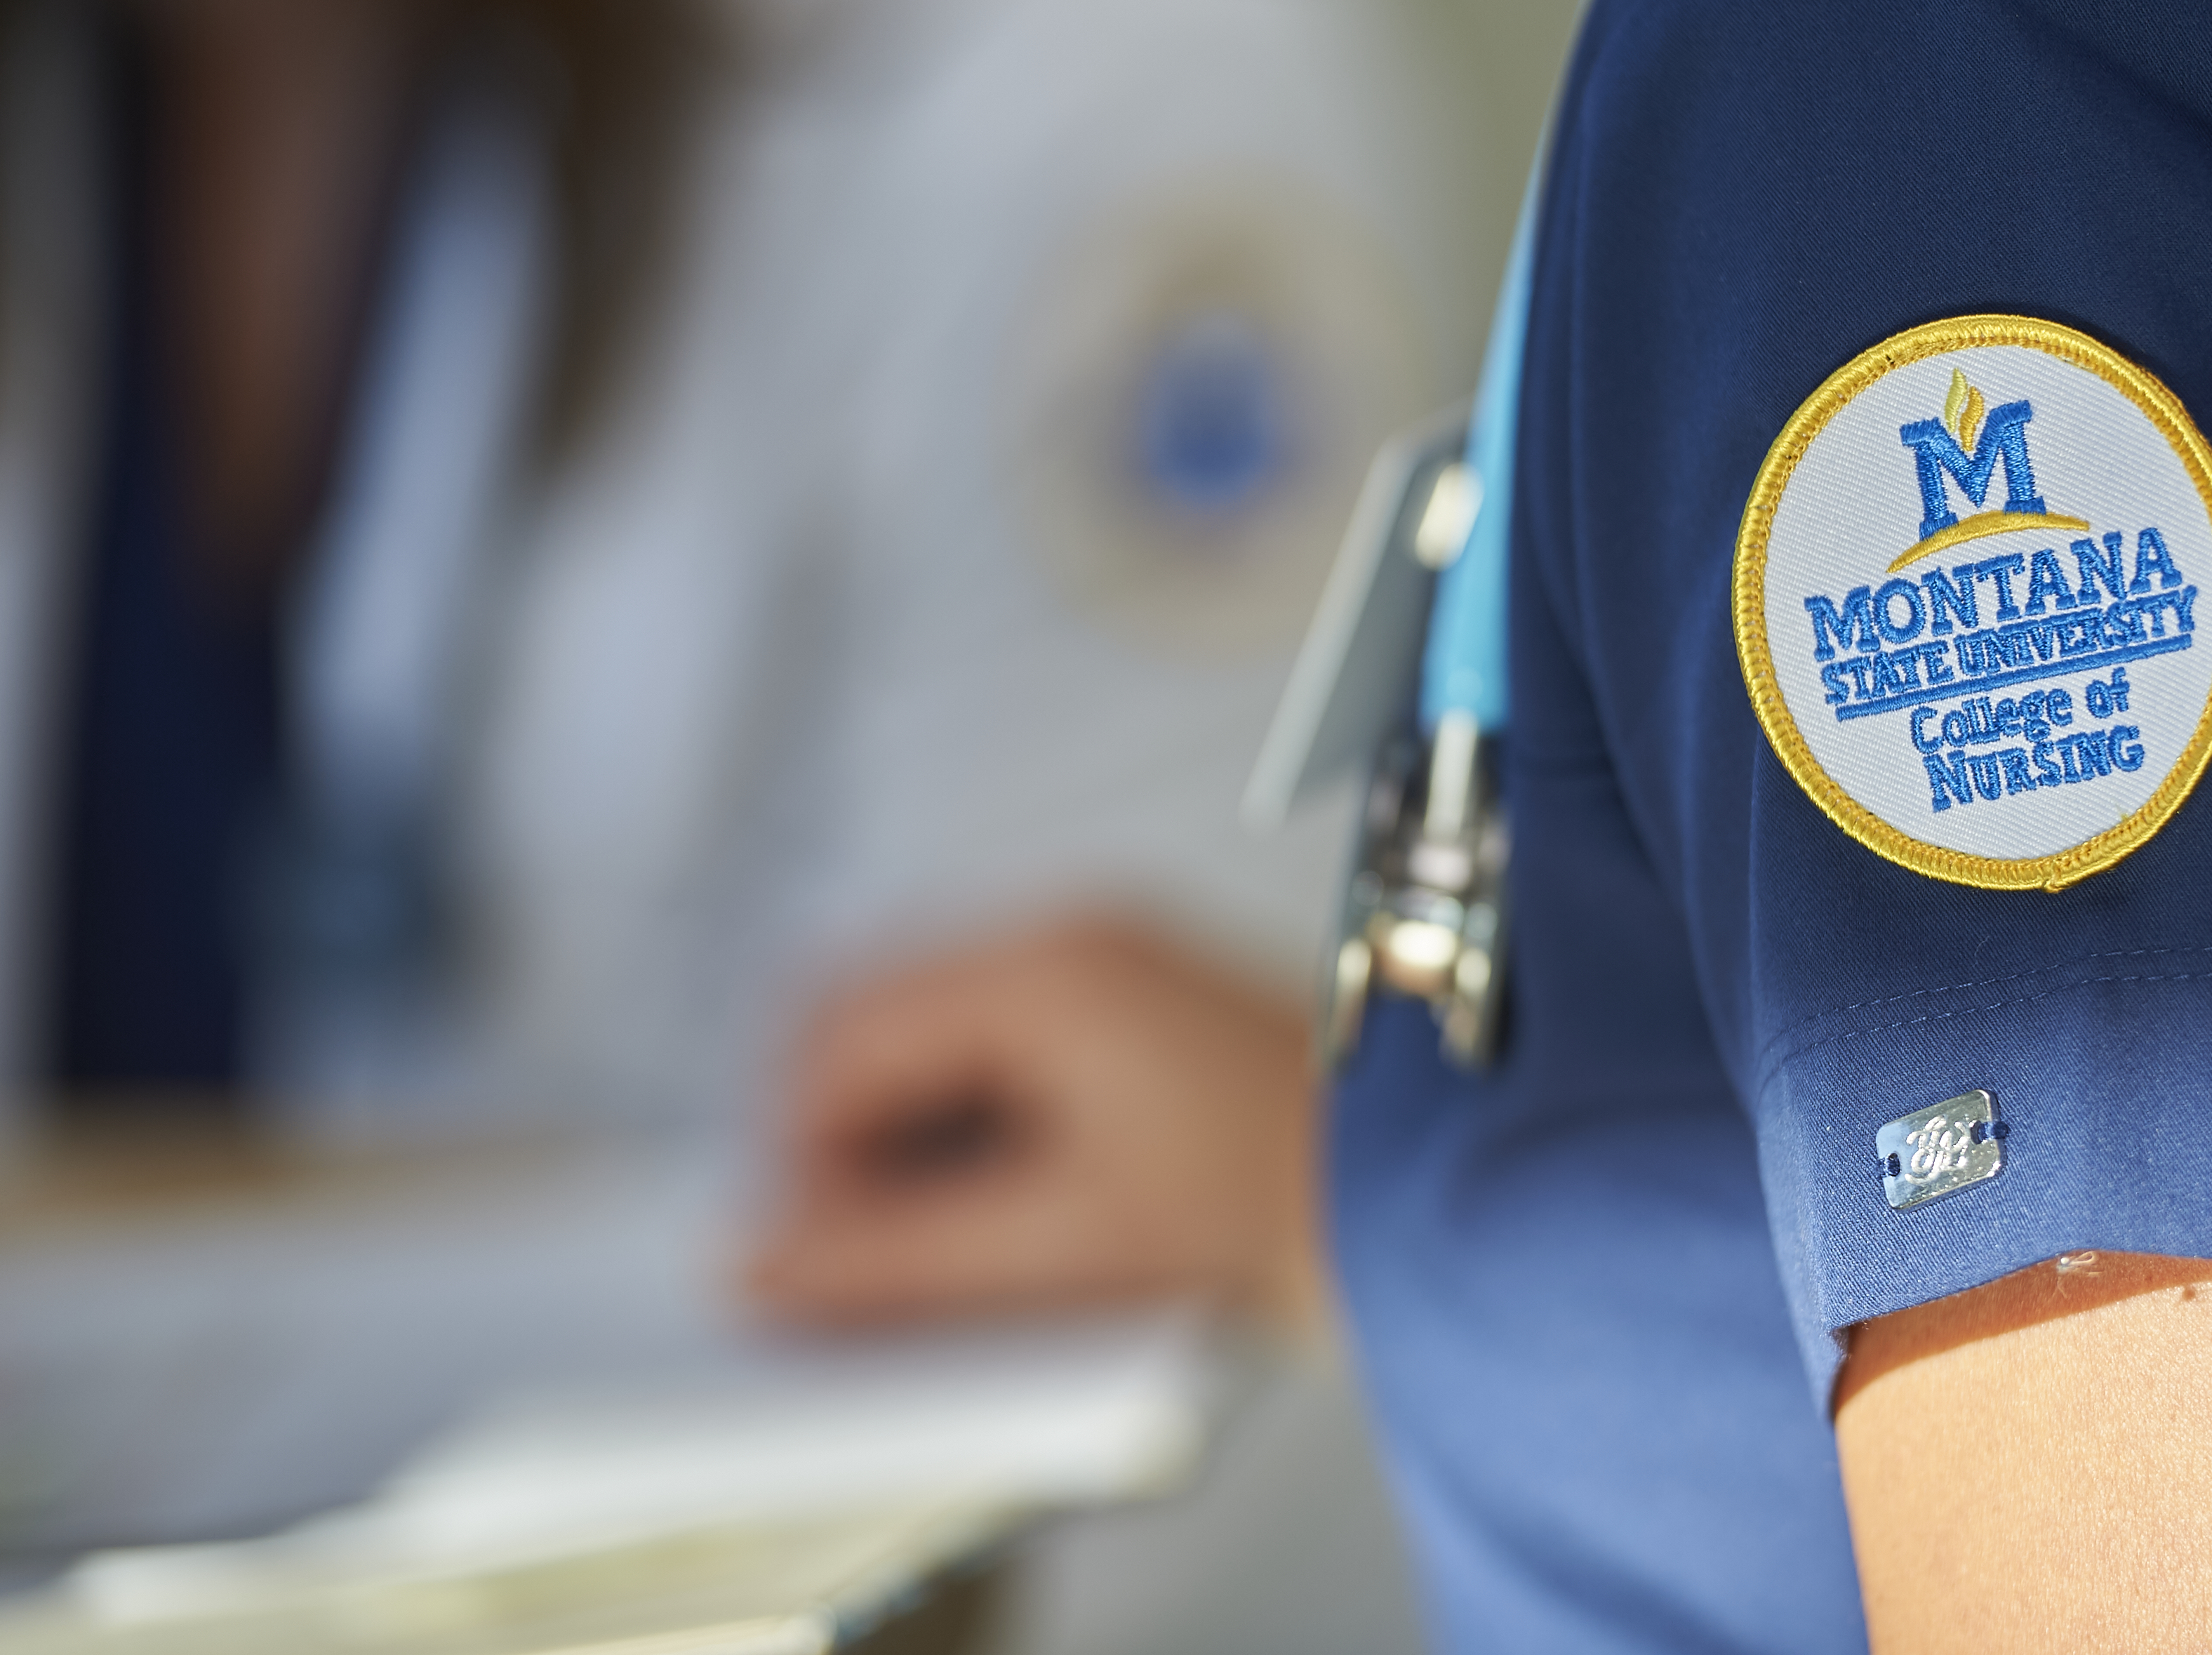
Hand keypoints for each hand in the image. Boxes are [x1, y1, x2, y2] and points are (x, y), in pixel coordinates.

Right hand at [743, 914, 1321, 1331]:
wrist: (1443, 1197)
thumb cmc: (1289, 1207)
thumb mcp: (1066, 1248)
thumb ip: (897, 1261)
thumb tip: (768, 1267)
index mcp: (1043, 968)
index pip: (839, 1039)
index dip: (802, 1159)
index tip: (809, 1258)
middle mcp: (1072, 944)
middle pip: (876, 1027)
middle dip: (847, 1146)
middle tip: (860, 1258)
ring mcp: (1112, 972)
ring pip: (936, 1048)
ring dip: (913, 1148)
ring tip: (946, 1252)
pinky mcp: (1144, 1020)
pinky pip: (1008, 1061)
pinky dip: (980, 1138)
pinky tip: (1012, 1220)